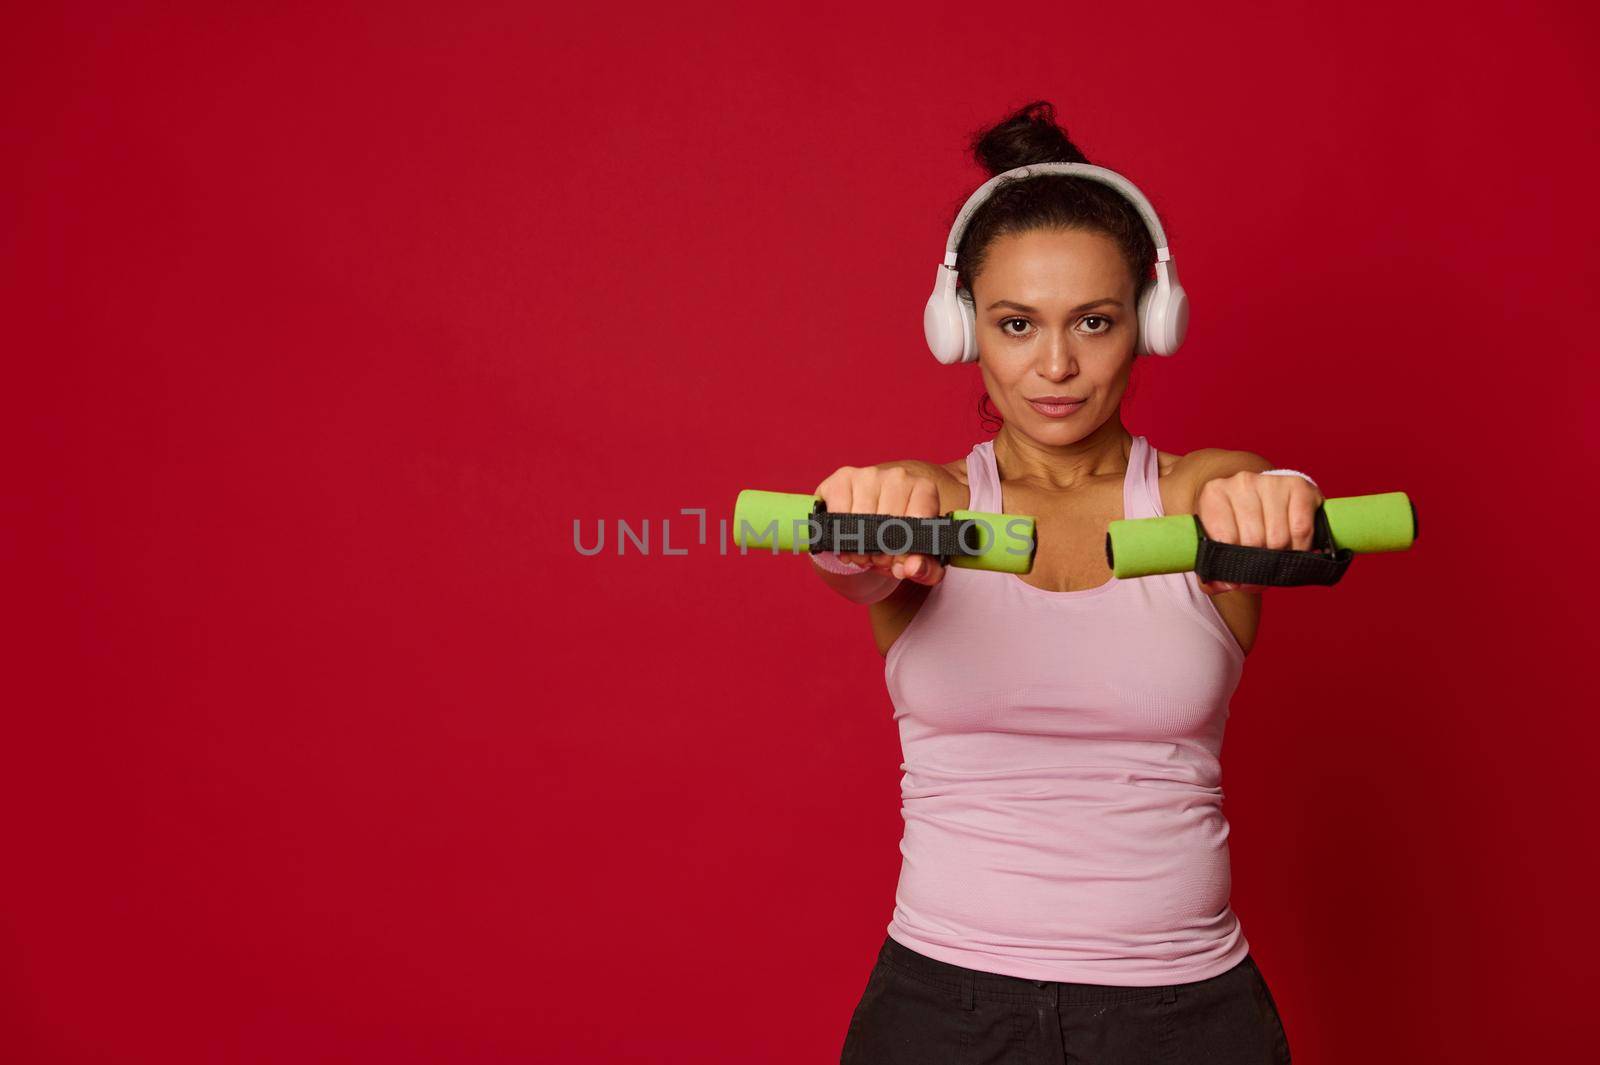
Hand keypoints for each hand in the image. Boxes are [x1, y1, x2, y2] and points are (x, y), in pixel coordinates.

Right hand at [812, 465, 944, 584]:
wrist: (881, 507)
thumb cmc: (902, 531)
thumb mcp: (921, 554)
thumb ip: (926, 567)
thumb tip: (912, 567)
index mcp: (924, 489)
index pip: (917, 524)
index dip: (906, 551)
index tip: (900, 561)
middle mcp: (898, 476)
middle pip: (886, 526)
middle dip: (881, 553)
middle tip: (880, 559)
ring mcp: (869, 475)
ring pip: (860, 522)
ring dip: (859, 547)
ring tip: (865, 552)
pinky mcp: (843, 478)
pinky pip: (837, 513)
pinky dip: (839, 534)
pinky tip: (847, 540)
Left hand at [1194, 470, 1324, 595]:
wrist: (1263, 499)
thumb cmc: (1237, 526)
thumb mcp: (1216, 543)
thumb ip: (1210, 570)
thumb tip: (1222, 584)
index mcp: (1213, 494)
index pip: (1224, 539)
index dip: (1232, 564)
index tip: (1236, 577)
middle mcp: (1241, 482)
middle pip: (1253, 540)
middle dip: (1258, 564)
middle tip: (1259, 571)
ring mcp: (1270, 482)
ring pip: (1278, 537)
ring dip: (1280, 557)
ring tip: (1275, 557)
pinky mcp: (1298, 486)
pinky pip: (1301, 529)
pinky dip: (1300, 547)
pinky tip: (1293, 547)